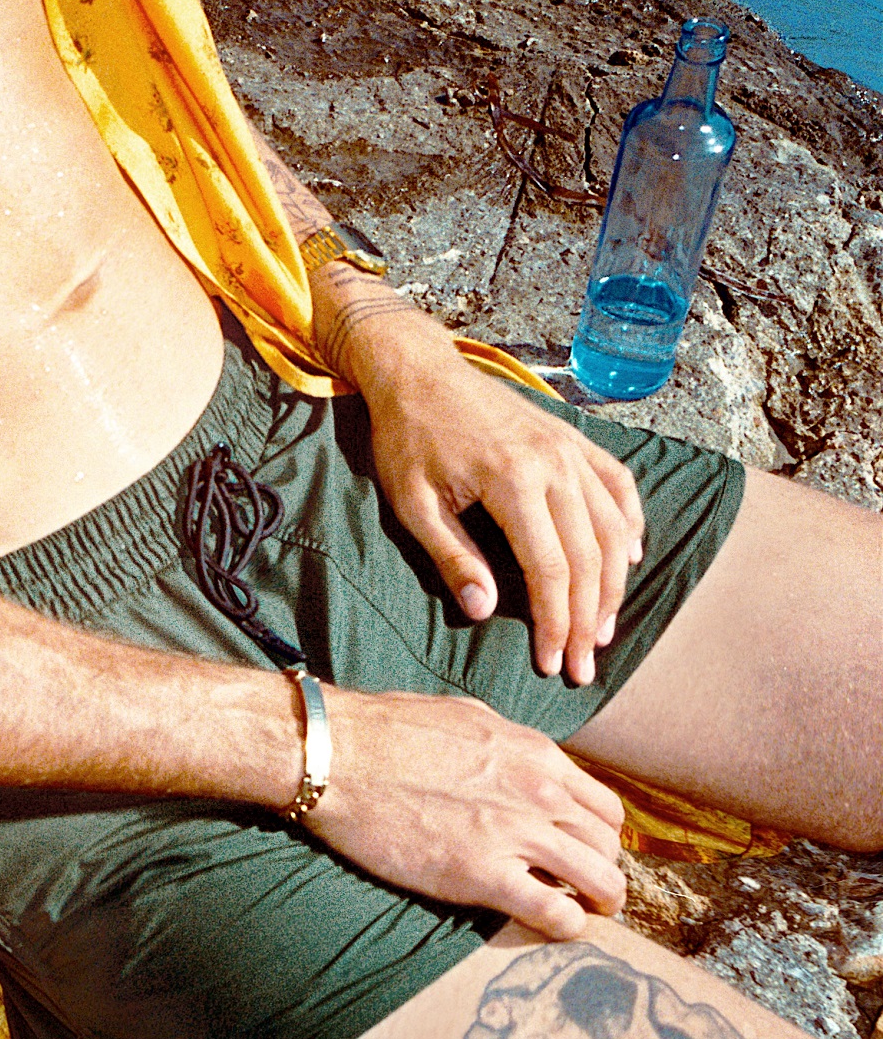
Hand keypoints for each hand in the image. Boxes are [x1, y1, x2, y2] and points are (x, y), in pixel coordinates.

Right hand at [308, 690, 626, 938]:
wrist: (339, 756)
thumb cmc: (389, 730)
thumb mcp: (467, 718)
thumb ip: (508, 745)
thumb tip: (521, 760)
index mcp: (537, 755)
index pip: (603, 805)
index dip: (602, 836)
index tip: (586, 852)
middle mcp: (540, 792)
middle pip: (608, 845)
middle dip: (605, 870)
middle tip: (588, 890)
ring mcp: (516, 834)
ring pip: (598, 880)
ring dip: (600, 903)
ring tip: (587, 915)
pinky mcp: (483, 875)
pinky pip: (554, 913)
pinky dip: (566, 927)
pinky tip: (555, 927)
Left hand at [347, 309, 644, 684]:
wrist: (419, 370)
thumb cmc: (409, 438)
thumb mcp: (413, 503)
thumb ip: (451, 557)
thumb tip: (482, 611)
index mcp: (512, 480)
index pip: (549, 569)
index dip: (555, 622)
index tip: (553, 663)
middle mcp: (554, 464)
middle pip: (589, 557)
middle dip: (588, 619)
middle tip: (583, 667)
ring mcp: (570, 448)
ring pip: (612, 528)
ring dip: (613, 585)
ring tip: (604, 630)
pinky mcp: (574, 439)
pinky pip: (618, 485)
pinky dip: (630, 525)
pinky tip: (630, 559)